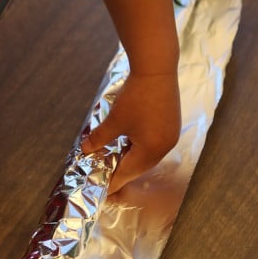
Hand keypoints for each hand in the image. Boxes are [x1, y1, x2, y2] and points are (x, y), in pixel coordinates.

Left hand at [81, 71, 180, 194]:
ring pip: (149, 157)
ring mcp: (171, 137)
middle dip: (124, 173)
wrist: (157, 68)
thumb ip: (99, 138)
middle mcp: (165, 147)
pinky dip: (142, 150)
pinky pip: (155, 146)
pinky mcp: (172, 126)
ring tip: (117, 164)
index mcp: (151, 149)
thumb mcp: (114, 120)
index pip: (129, 171)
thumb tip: (86, 149)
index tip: (104, 190)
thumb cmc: (135, 96)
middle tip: (109, 179)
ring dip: (133, 161)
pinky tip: (131, 148)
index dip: (115, 181)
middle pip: (141, 167)